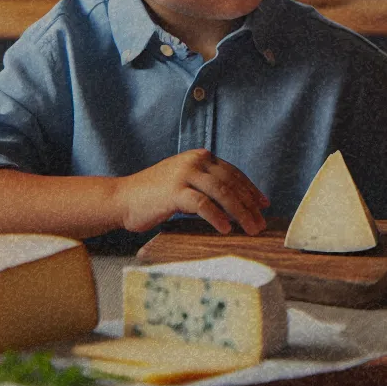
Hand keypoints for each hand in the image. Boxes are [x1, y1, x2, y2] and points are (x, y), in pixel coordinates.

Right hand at [114, 149, 269, 234]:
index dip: (251, 189)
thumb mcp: (184, 183)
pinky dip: (217, 217)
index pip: (233, 173)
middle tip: (261, 223)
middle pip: (231, 182)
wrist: (122, 199)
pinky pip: (203, 204)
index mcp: (200, 156)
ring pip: (222, 192)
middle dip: (250, 204)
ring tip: (251, 229)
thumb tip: (236, 202)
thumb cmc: (154, 196)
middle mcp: (195, 160)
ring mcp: (184, 174)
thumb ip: (206, 185)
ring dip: (240, 212)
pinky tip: (226, 228)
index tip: (264, 205)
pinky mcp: (174, 191)